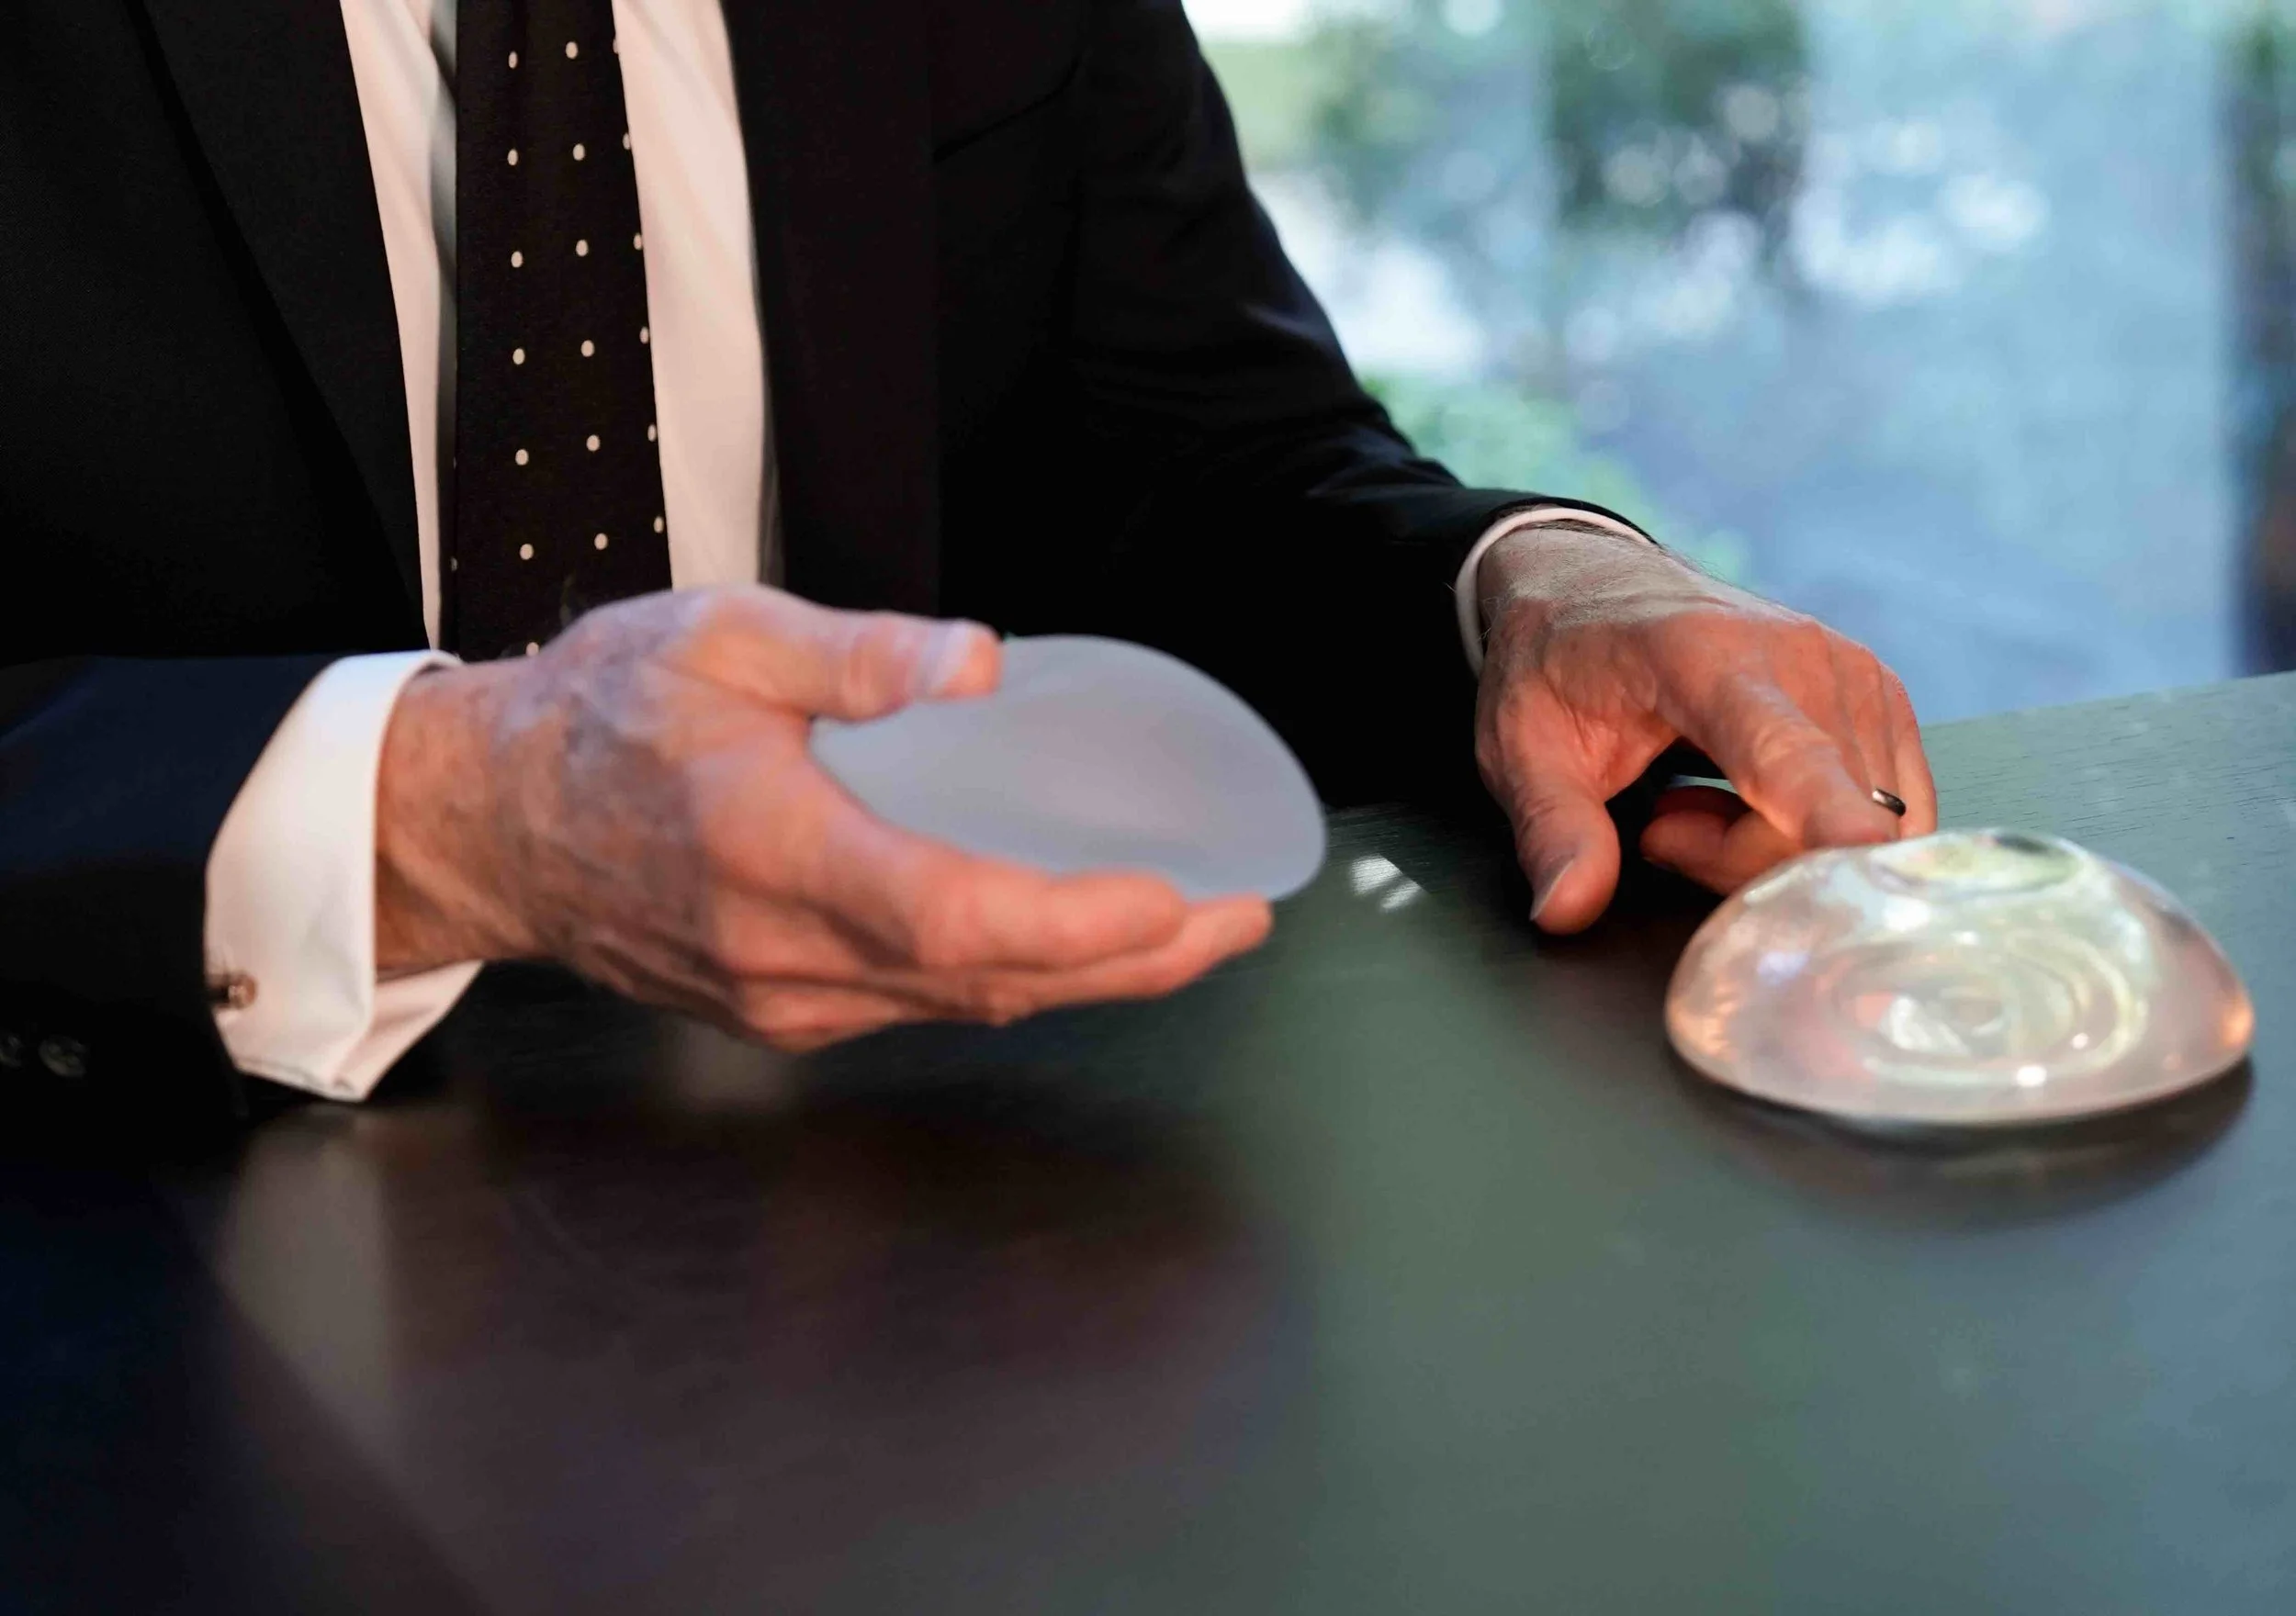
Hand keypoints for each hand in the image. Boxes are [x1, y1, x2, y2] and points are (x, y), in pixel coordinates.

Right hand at [374, 587, 1271, 1048]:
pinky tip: (1071, 946)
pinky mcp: (783, 1009)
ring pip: (964, 1007)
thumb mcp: (717, 636)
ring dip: (1087, 979)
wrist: (490, 819)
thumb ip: (851, 652)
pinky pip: (921, 1007)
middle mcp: (786, 952)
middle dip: (1130, 962)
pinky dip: (1011, 981)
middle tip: (1238, 922)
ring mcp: (784, 996)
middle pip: (991, 983)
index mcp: (773, 849)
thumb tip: (979, 663)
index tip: (1178, 900)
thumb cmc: (598, 714)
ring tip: (1188, 934)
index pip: (954, 917)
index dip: (1078, 925)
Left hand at [1475, 523, 1937, 932]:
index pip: (1782, 751)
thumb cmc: (1559, 662)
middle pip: (1815, 825)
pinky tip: (1751, 797)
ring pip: (1857, 830)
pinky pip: (1886, 814)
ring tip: (1699, 800)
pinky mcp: (1885, 700)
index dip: (1824, 811)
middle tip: (1661, 824)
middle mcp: (1801, 658)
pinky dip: (1819, 829)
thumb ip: (1552, 829)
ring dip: (1775, 847)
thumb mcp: (1522, 748)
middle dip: (1736, 862)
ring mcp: (1856, 676)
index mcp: (1705, 659)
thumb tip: (1566, 909)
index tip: (1855, 850)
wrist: (1596, 586)